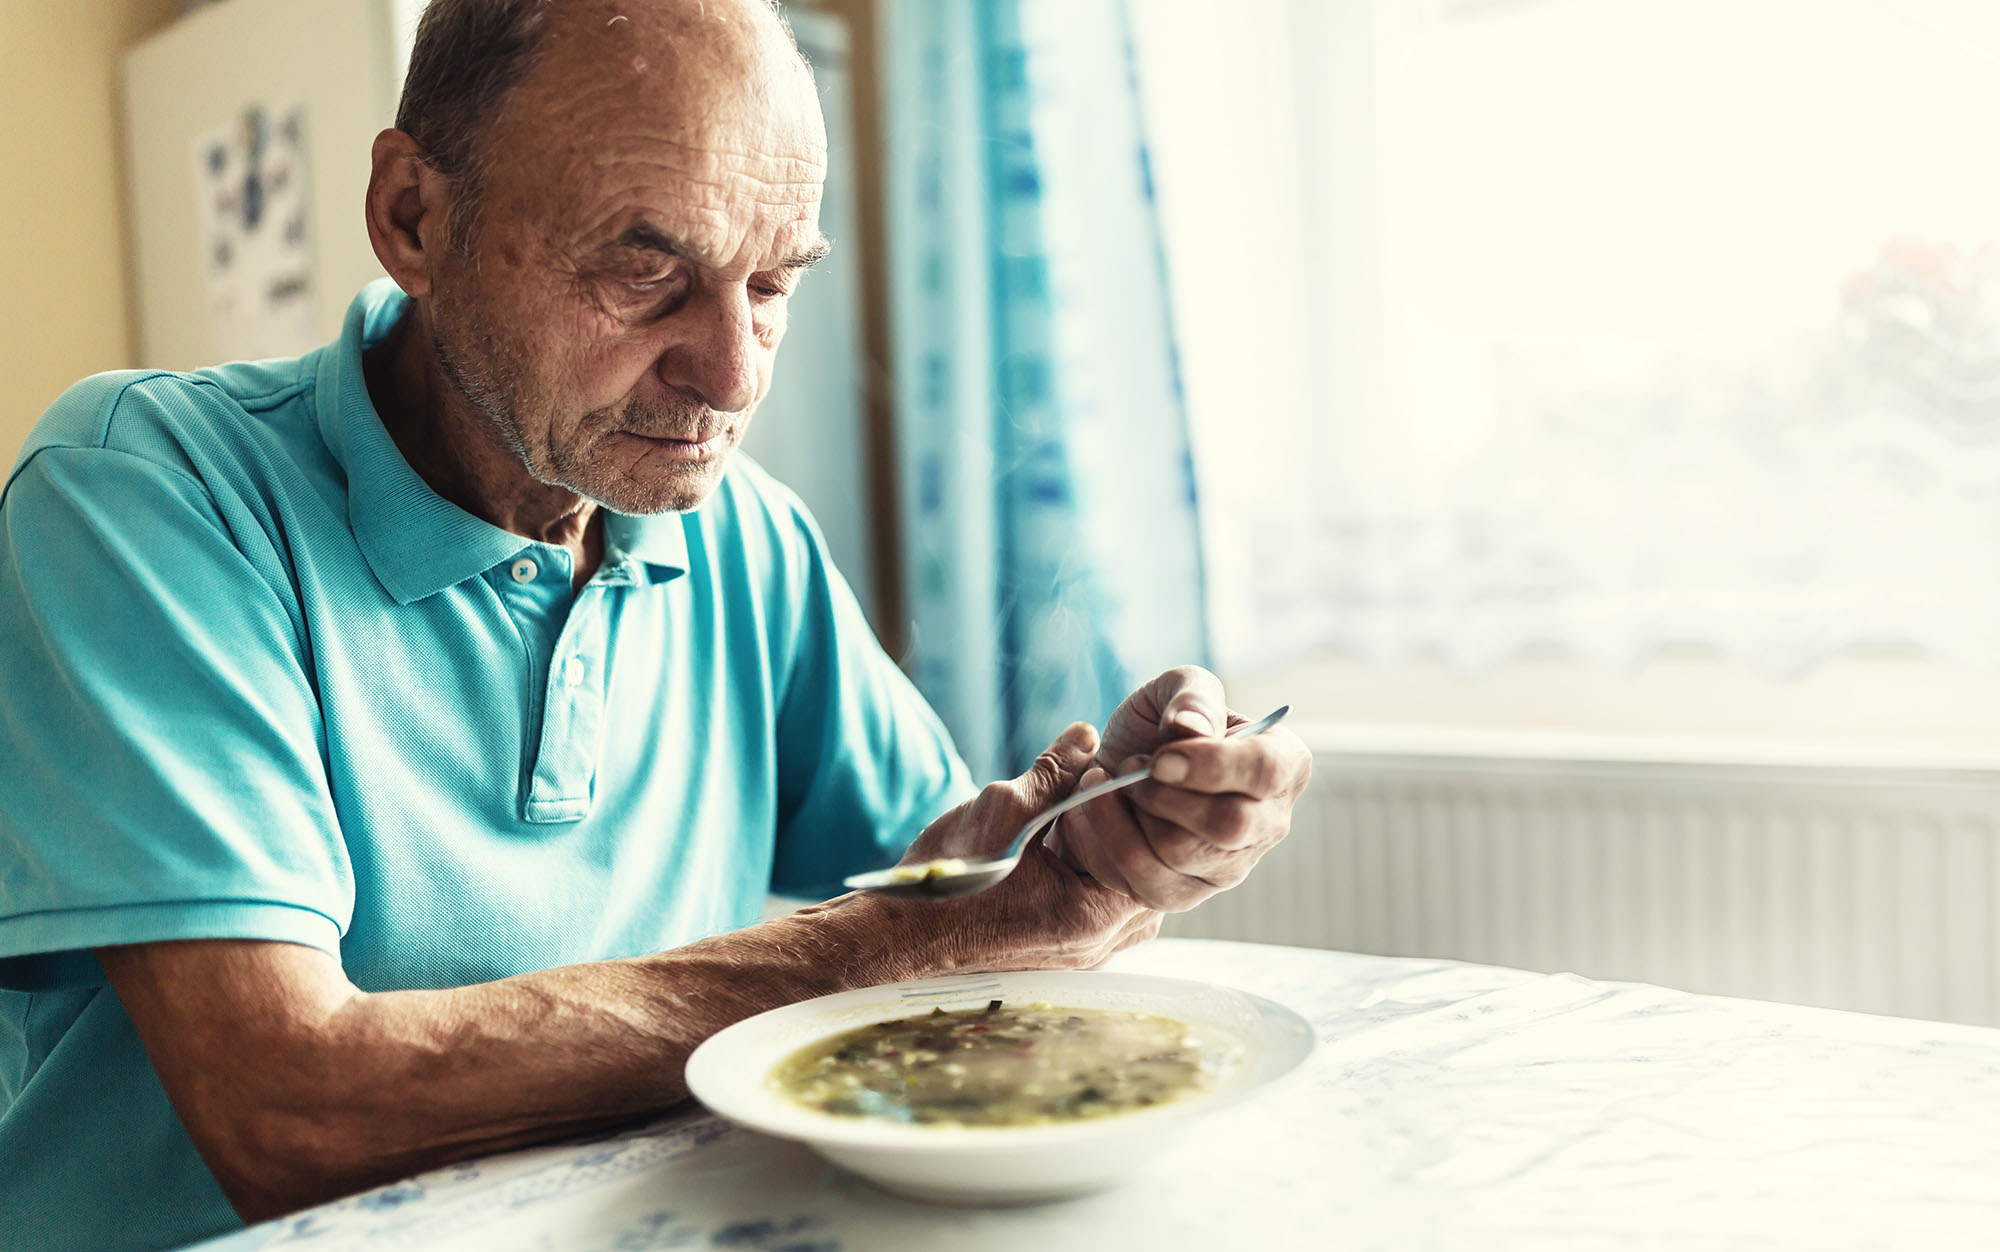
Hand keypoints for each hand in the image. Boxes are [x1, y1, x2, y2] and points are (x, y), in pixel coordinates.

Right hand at [885, 722, 1160, 970]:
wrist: (898, 939)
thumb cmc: (947, 880)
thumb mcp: (1003, 811)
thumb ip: (1054, 772)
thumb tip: (1087, 734)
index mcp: (1093, 916)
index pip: (1146, 849)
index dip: (1124, 806)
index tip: (1097, 778)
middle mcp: (1096, 946)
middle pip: (1138, 873)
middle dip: (1116, 829)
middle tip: (1089, 798)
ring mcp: (1080, 957)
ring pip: (1118, 891)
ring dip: (1101, 853)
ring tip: (1069, 823)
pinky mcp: (1061, 957)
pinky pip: (1096, 910)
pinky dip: (1085, 877)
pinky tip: (1055, 852)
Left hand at [1053, 665, 1311, 911]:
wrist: (1117, 769)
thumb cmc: (1158, 726)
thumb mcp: (1175, 690)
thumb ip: (1192, 696)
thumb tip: (1192, 727)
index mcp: (1283, 764)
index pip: (1266, 772)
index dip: (1211, 765)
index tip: (1160, 757)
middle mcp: (1268, 824)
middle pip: (1229, 825)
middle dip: (1165, 794)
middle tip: (1131, 766)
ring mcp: (1230, 867)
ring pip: (1181, 854)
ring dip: (1129, 812)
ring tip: (1109, 781)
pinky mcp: (1185, 895)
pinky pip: (1144, 882)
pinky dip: (1107, 840)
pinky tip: (1095, 808)